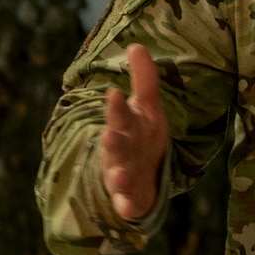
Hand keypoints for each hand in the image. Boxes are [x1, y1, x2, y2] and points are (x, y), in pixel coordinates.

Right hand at [100, 44, 168, 219]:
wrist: (136, 176)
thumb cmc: (141, 136)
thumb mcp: (147, 107)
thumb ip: (144, 78)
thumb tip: (136, 44)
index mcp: (125, 126)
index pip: (120, 113)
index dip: (117, 106)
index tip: (116, 93)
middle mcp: (119, 150)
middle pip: (114, 144)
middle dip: (112, 140)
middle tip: (107, 135)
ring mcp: (121, 174)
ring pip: (117, 174)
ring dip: (117, 175)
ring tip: (119, 175)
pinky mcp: (128, 197)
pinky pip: (127, 203)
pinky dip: (127, 206)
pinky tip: (128, 210)